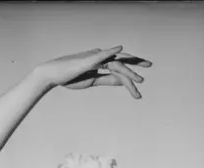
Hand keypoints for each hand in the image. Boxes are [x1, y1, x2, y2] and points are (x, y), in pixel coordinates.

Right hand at [33, 46, 150, 98]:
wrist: (53, 75)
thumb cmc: (70, 78)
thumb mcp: (93, 81)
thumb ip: (107, 80)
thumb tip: (121, 82)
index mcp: (101, 62)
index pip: (120, 65)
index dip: (132, 69)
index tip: (142, 78)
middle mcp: (100, 57)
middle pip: (122, 60)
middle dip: (136, 63)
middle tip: (150, 65)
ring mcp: (94, 57)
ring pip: (116, 64)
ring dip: (129, 71)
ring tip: (140, 80)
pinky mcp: (87, 60)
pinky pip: (102, 55)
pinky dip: (111, 52)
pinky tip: (120, 49)